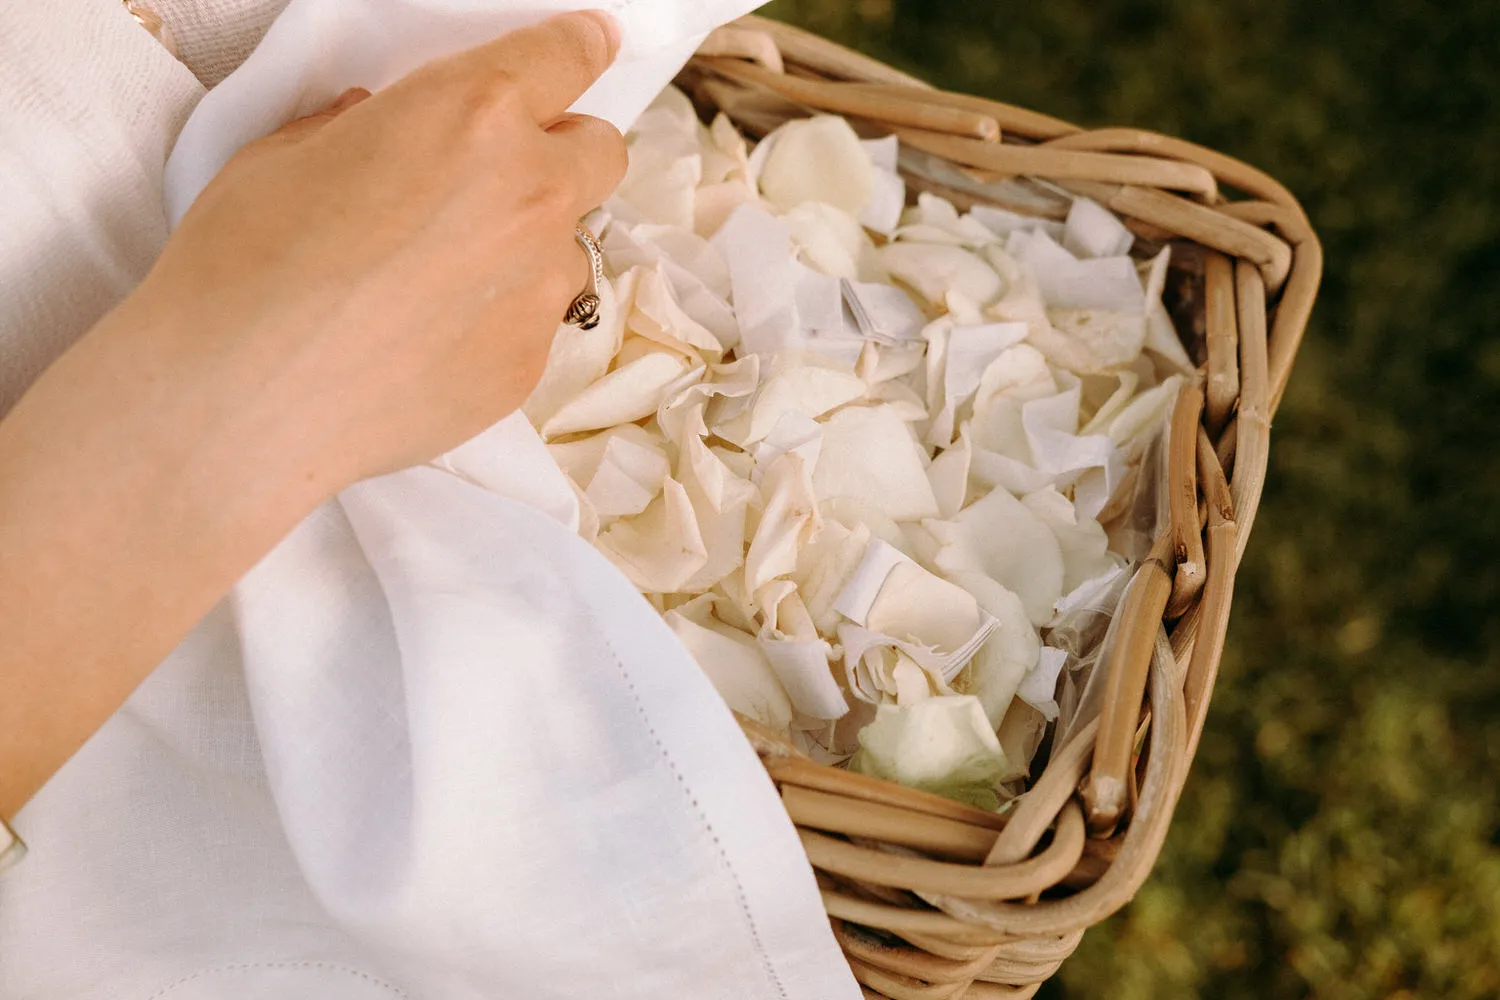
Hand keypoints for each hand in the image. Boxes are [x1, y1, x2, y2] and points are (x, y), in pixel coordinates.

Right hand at [122, 8, 626, 492]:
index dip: (578, 49)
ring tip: (440, 281)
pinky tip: (426, 340)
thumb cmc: (244, 269)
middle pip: (601, 154)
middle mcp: (528, 196)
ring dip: (527, 251)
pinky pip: (535, 324)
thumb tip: (381, 127)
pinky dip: (499, 322)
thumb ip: (363, 129)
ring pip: (569, 250)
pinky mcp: (529, 364)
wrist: (238, 400)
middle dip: (564, 155)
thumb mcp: (286, 155)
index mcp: (473, 115)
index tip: (587, 46)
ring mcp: (538, 287)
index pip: (566, 57)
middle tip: (500, 177)